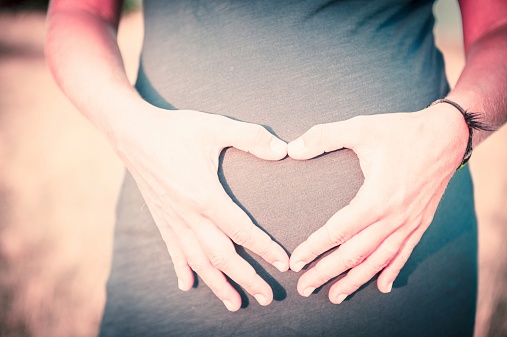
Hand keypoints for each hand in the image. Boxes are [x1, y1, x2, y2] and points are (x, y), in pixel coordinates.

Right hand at [113, 104, 289, 310]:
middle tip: (267, 298)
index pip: (241, 230)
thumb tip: (284, 149)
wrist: (132, 132)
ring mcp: (173, 220)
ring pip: (198, 261)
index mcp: (205, 195)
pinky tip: (187, 285)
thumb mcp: (216, 126)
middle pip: (222, 256)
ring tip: (235, 304)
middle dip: (246, 279)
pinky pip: (173, 251)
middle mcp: (188, 215)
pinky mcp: (161, 218)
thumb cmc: (176, 129)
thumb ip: (251, 137)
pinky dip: (182, 269)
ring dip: (218, 284)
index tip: (283, 264)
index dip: (265, 249)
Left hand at [287, 105, 467, 302]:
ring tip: (336, 296)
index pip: (337, 232)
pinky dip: (391, 272)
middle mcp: (393, 218)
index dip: (313, 248)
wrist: (448, 135)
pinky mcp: (420, 223)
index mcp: (375, 199)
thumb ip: (323, 137)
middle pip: (354, 254)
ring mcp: (409, 224)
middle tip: (305, 287)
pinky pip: (403, 254)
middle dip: (327, 273)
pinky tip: (383, 287)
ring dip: (355, 280)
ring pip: (378, 261)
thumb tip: (291, 148)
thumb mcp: (360, 127)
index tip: (295, 262)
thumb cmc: (402, 131)